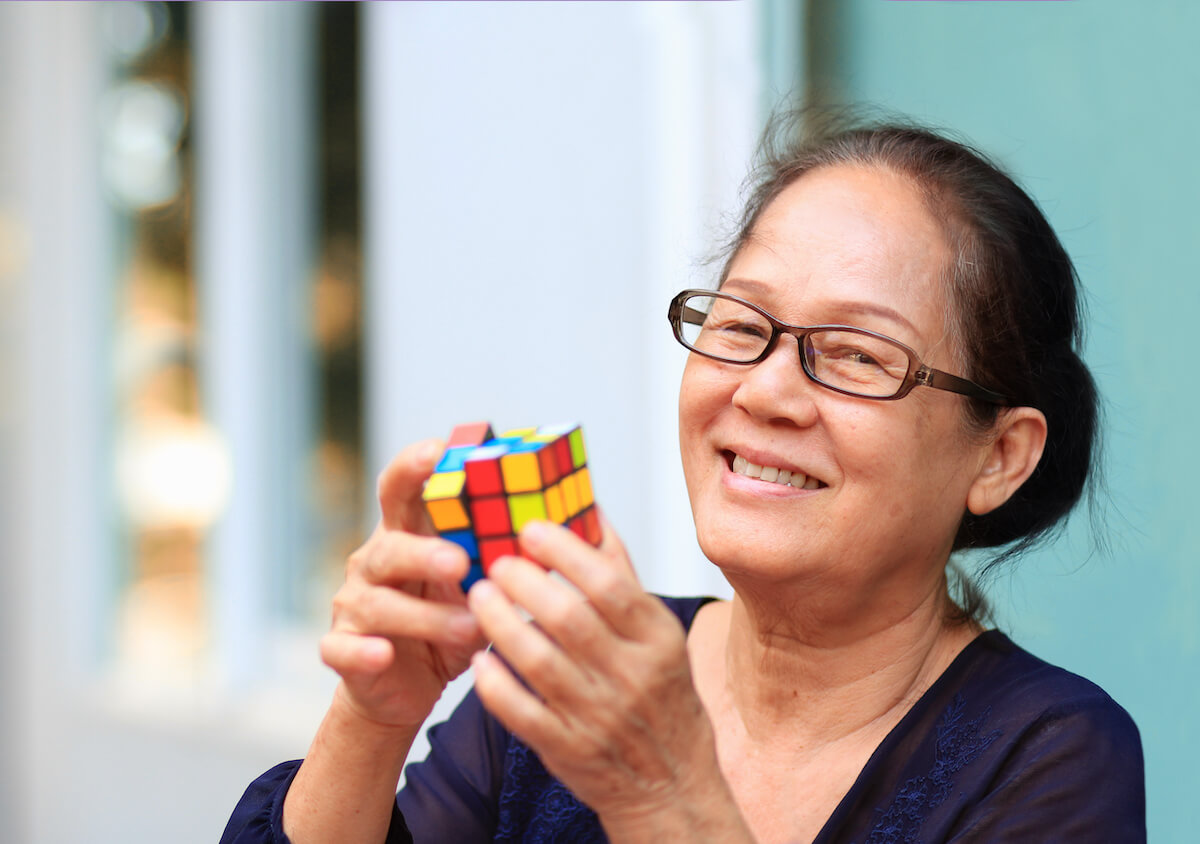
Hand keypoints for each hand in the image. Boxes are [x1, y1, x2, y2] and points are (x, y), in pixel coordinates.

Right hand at [319, 439, 487, 728]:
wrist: (407, 688)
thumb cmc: (449, 625)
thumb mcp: (477, 587)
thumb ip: (500, 556)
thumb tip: (557, 530)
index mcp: (406, 536)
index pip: (400, 490)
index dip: (413, 467)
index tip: (437, 450)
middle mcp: (374, 564)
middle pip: (390, 546)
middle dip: (424, 552)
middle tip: (460, 561)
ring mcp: (353, 606)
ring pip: (378, 603)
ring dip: (425, 616)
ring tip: (469, 627)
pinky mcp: (341, 649)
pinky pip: (344, 648)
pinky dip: (364, 651)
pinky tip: (384, 655)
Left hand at [467, 516, 729, 831]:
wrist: (670, 781)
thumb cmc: (660, 694)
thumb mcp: (658, 631)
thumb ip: (621, 572)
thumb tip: (591, 509)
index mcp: (656, 638)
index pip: (608, 584)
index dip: (564, 551)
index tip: (530, 529)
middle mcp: (630, 676)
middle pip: (569, 618)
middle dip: (525, 583)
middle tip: (496, 562)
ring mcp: (598, 716)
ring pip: (539, 662)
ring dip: (501, 624)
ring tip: (480, 595)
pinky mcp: (568, 749)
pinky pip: (522, 713)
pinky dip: (496, 684)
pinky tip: (480, 659)